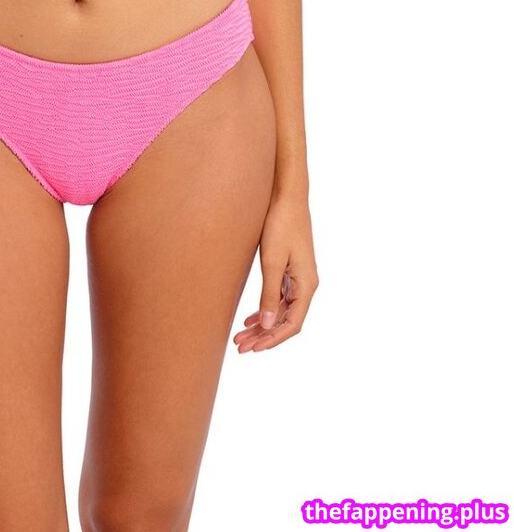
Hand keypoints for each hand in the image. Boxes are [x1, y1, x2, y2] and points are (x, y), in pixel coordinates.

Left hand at [234, 190, 318, 352]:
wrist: (287, 196)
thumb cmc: (280, 225)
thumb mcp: (272, 262)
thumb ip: (269, 294)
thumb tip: (267, 325)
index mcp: (307, 285)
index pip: (292, 324)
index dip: (273, 339)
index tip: (253, 349)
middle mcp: (306, 285)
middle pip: (285, 320)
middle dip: (263, 336)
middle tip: (239, 347)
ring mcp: (299, 278)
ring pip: (281, 310)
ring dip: (262, 324)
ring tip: (240, 336)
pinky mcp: (290, 269)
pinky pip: (279, 297)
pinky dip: (265, 309)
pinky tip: (250, 318)